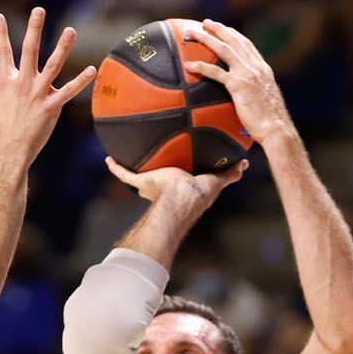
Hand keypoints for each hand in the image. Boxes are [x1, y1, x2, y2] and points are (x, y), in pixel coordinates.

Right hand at [0, 7, 95, 158]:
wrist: (7, 154)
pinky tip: (93, 70)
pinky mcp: (52, 107)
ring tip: (71, 30)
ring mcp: (39, 94)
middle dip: (33, 28)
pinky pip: (69, 92)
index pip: (1, 51)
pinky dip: (81, 81)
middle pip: (29, 50)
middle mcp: (23, 83)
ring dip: (63, 46)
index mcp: (5, 82)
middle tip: (39, 10)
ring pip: (54, 65)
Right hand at [104, 155, 246, 208]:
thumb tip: (244, 165)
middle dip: (157, 171)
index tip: (181, 167)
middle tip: (155, 159)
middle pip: (159, 178)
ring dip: (135, 168)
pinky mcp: (142, 182)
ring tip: (129, 155)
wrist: (180, 198)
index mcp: (182, 188)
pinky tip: (109, 158)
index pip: (182, 180)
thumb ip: (228, 174)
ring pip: (140, 177)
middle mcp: (165, 189)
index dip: (182, 174)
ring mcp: (151, 186)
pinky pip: (125, 173)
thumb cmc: (198, 194)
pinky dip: (116, 167)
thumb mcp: (216, 181)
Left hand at [183, 19, 294, 143]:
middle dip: (219, 29)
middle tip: (205, 23)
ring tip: (194, 33)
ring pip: (224, 49)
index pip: (247, 45)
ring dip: (207, 38)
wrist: (276, 128)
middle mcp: (256, 67)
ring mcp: (247, 74)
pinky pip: (216, 73)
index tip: (224, 29)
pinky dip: (201, 67)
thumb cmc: (270, 121)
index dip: (234, 35)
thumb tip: (247, 97)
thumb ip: (256, 92)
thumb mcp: (265, 100)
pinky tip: (189, 65)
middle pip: (235, 41)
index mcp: (263, 69)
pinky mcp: (238, 85)